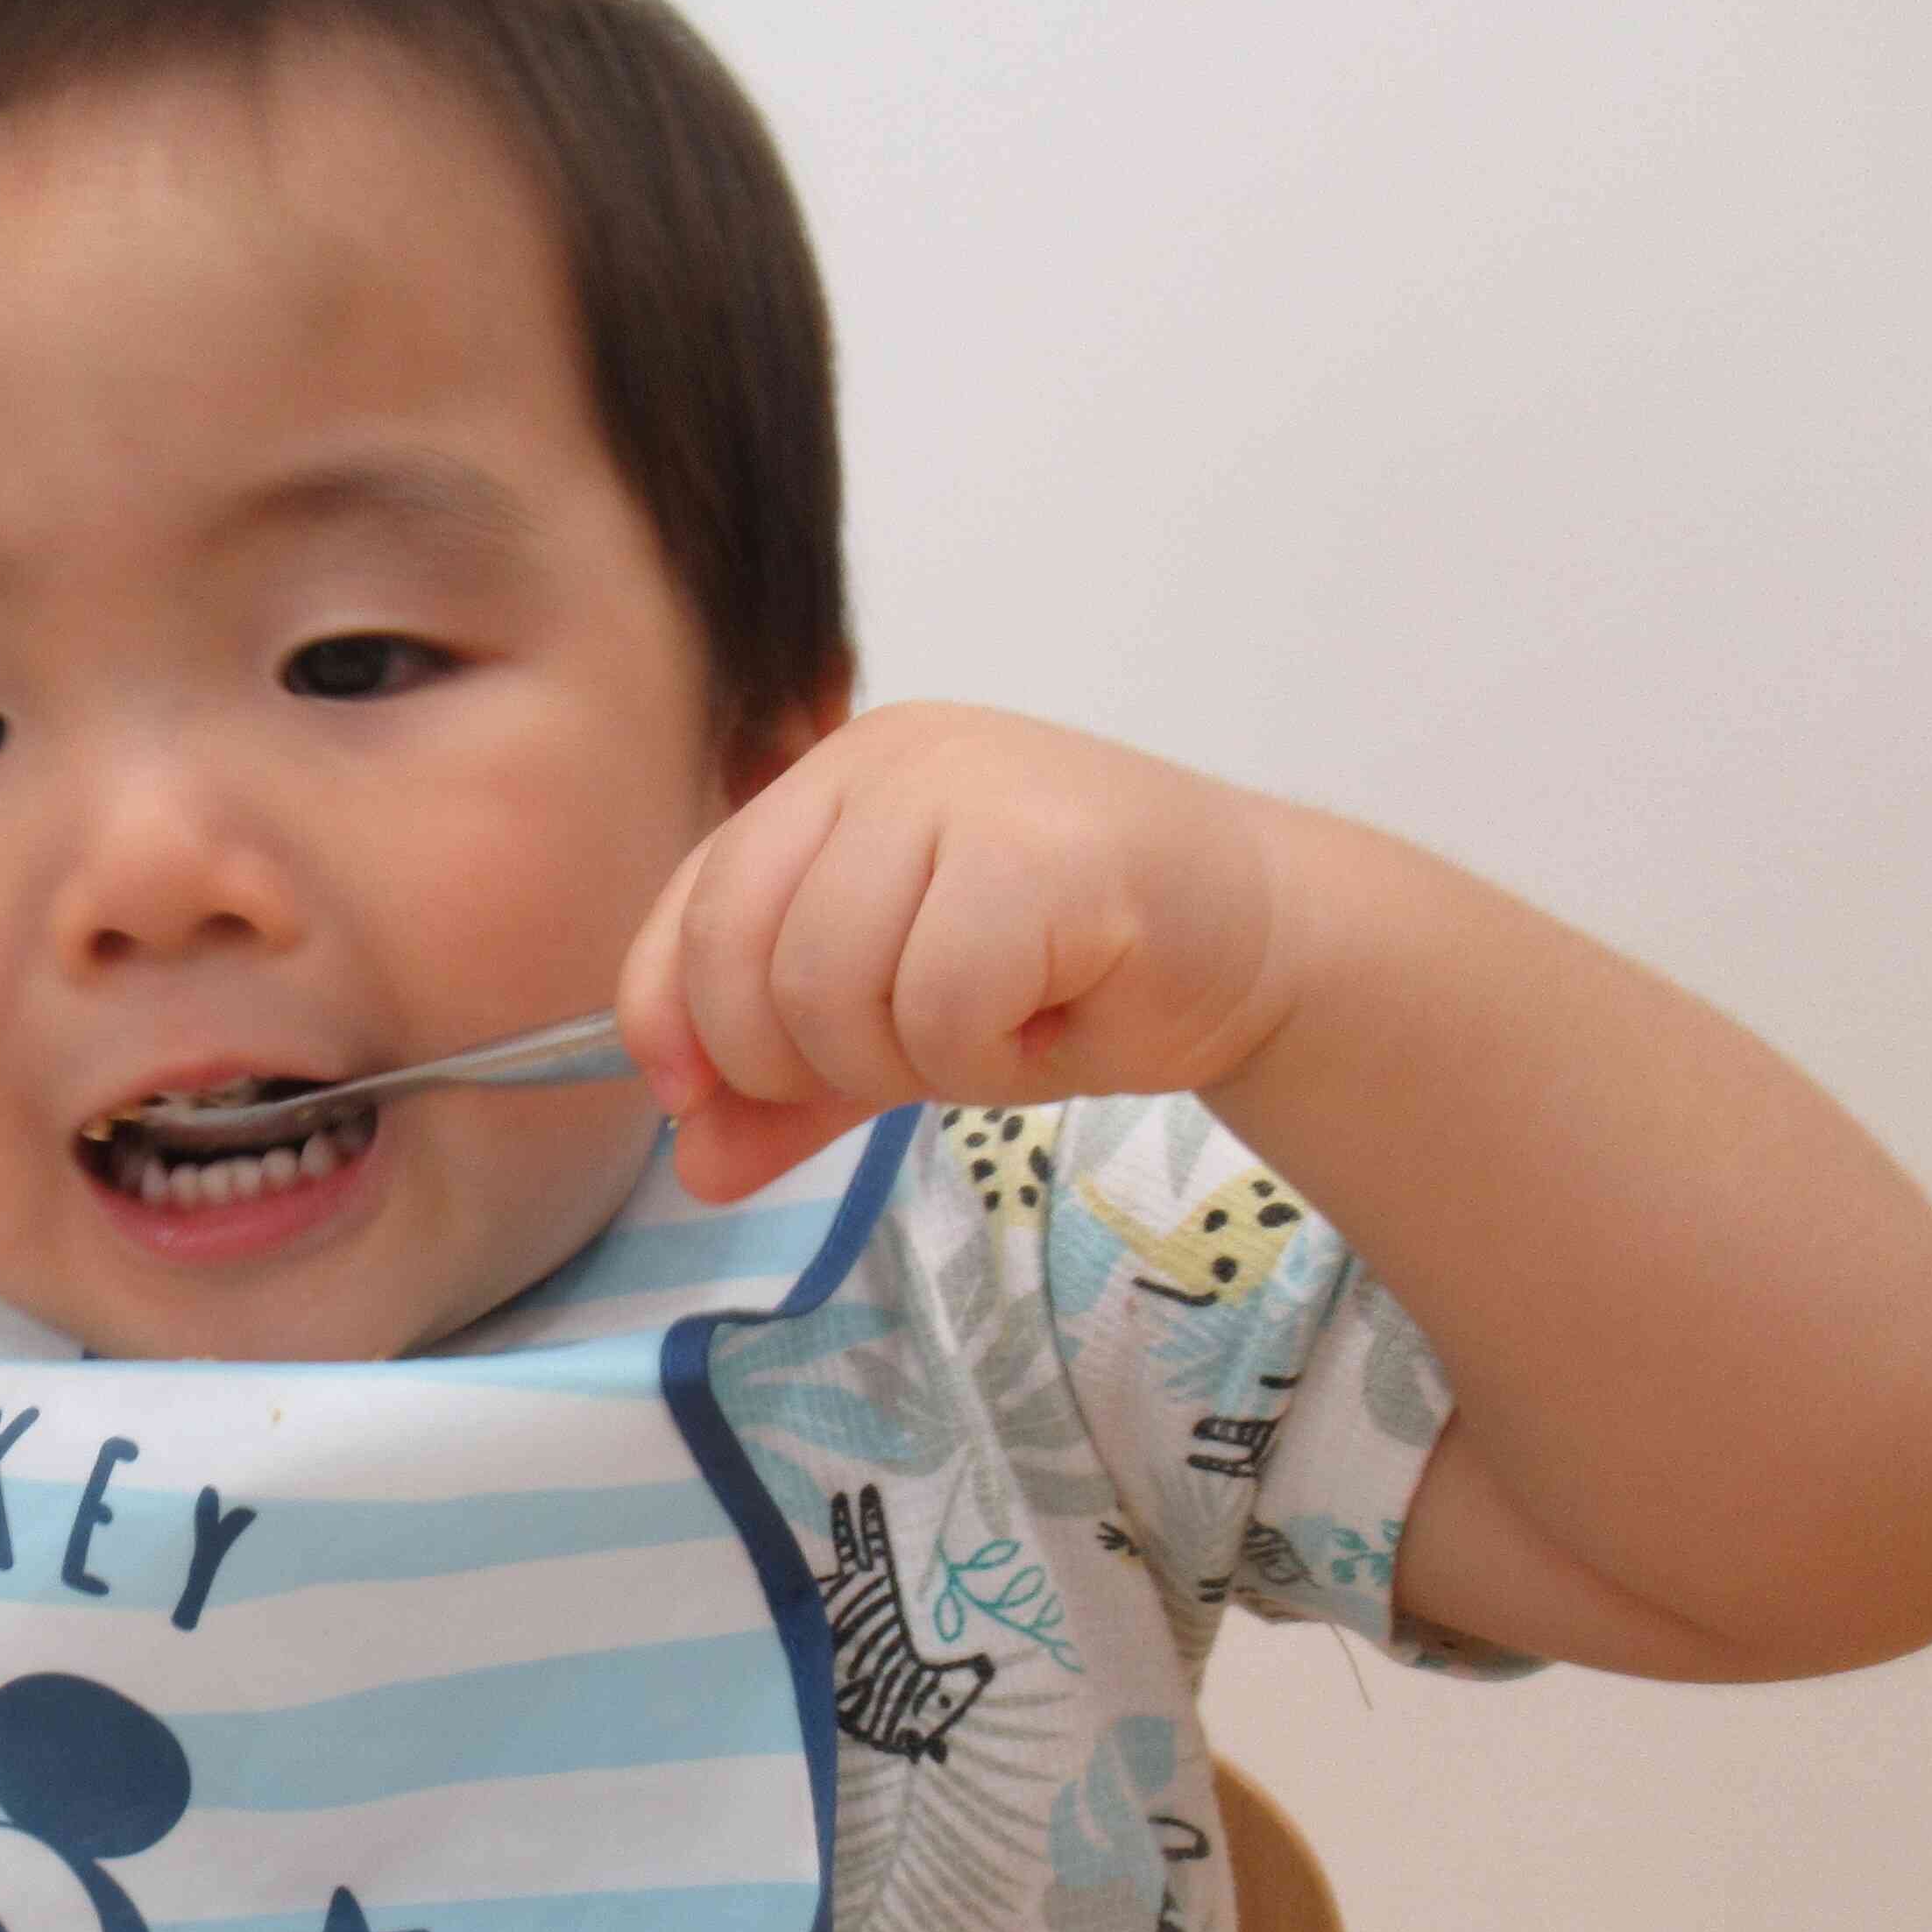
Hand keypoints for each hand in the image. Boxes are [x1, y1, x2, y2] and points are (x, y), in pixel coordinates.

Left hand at [618, 704, 1291, 1200]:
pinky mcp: (1039, 849)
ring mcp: (961, 791)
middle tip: (914, 1061)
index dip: (673, 1019)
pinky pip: (938, 1007)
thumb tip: (694, 1167)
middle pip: (744, 960)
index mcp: (829, 782)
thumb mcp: (895, 1032)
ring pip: (831, 988)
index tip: (697, 1099)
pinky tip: (1051, 1024)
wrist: (1258, 945)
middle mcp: (882, 763)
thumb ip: (789, 1092)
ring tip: (994, 1031)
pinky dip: (986, 1058)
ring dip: (909, 1061)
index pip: (693, 908)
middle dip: (807, 1061)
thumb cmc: (1069, 975)